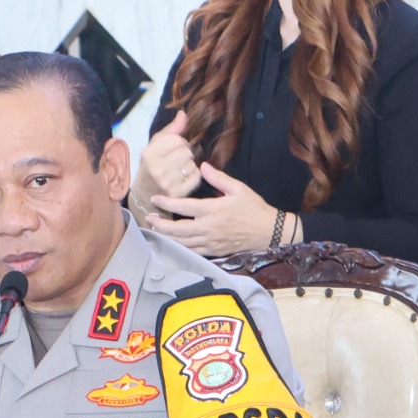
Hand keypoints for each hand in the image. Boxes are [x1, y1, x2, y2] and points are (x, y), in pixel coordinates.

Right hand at [140, 110, 203, 205]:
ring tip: (179, 169)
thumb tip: (183, 114)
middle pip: (186, 151)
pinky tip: (184, 178)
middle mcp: (157, 168)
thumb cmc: (151, 167)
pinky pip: (196, 177)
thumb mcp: (154, 147)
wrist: (144, 196)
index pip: (176, 139)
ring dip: (189, 165)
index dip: (178, 141)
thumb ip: (170, 130)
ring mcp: (167, 183)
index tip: (173, 148)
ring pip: (192, 164)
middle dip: (185, 153)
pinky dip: (193, 176)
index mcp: (149, 154)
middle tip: (177, 160)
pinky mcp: (177, 194)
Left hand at [150, 164, 281, 257]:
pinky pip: (193, 251)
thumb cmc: (253, 208)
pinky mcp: (214, 251)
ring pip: (182, 242)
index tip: (155, 198)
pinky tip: (172, 242)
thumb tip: (202, 166)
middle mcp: (209, 228)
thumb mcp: (238, 188)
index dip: (167, 203)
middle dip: (160, 224)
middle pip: (178, 230)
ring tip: (156, 229)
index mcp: (213, 210)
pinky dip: (180, 246)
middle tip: (149, 218)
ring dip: (166, 237)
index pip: (184, 207)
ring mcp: (211, 242)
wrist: (268, 232)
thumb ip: (218, 178)